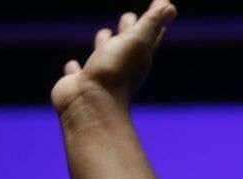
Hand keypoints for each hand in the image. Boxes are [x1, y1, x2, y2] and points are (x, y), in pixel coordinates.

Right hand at [50, 0, 177, 115]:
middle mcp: (121, 65)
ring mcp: (100, 74)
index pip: (150, 34)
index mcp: (138, 55)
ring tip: (104, 33)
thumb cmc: (115, 71)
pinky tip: (71, 65)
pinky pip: (78, 73)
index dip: (155, 20)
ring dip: (104, 44)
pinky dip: (75, 67)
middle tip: (129, 16)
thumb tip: (171, 5)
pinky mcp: (79, 83)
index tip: (162, 8)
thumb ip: (151, 23)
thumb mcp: (136, 41)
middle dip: (129, 29)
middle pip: (127, 42)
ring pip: (103, 55)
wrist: (91, 104)